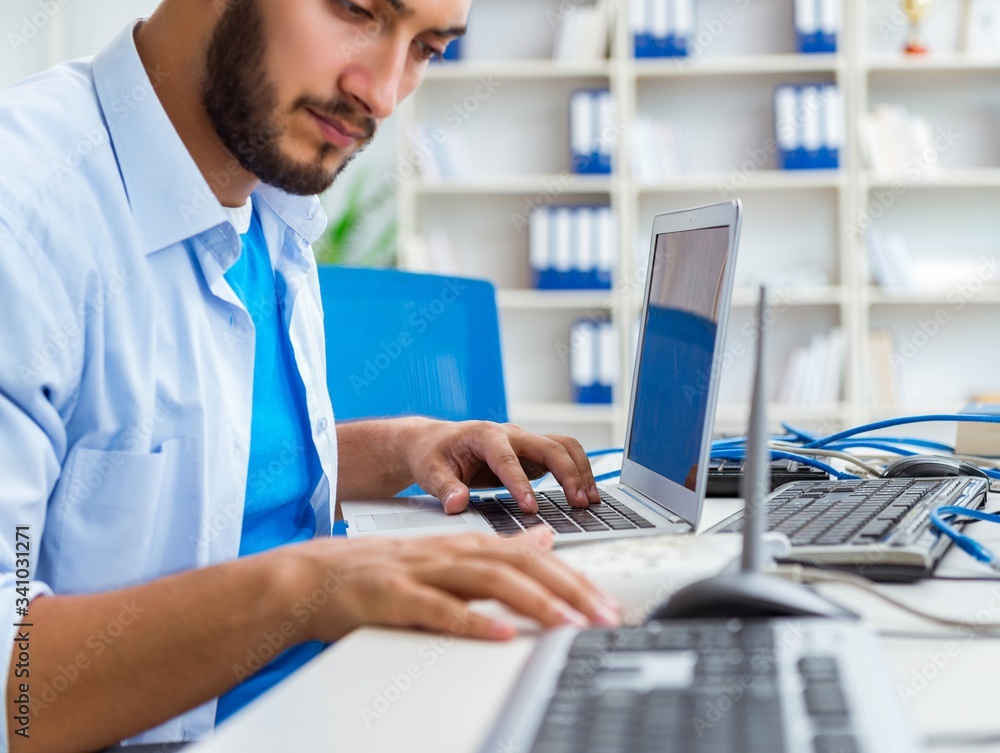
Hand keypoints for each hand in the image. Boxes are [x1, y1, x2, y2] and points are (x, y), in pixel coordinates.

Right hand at [293, 527, 620, 641]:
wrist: (310, 577)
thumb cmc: (380, 572)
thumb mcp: (445, 556)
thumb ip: (497, 550)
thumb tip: (545, 542)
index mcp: (465, 545)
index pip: (531, 557)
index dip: (573, 579)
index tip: (606, 605)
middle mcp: (449, 552)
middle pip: (518, 564)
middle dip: (566, 589)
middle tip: (603, 616)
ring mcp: (420, 571)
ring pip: (485, 580)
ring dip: (532, 602)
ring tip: (567, 624)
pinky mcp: (392, 595)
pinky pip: (436, 607)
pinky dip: (470, 620)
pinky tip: (501, 633)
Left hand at [404, 419, 601, 512]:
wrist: (435, 442)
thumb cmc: (433, 455)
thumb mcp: (430, 472)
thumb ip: (445, 488)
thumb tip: (457, 503)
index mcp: (484, 435)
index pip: (506, 458)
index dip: (520, 483)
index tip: (530, 507)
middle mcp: (510, 434)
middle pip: (548, 446)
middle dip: (566, 473)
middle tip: (578, 503)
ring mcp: (524, 442)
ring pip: (563, 446)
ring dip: (580, 470)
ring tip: (590, 500)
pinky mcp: (532, 453)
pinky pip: (563, 456)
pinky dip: (578, 471)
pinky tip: (586, 494)